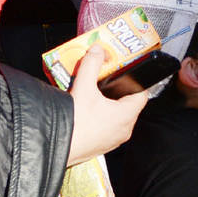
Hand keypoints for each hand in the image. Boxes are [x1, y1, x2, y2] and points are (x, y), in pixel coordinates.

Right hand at [63, 44, 148, 165]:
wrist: (55, 147)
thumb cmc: (75, 122)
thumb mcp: (84, 86)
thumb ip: (92, 64)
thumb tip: (98, 49)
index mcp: (126, 116)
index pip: (141, 94)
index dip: (135, 81)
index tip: (125, 72)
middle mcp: (124, 130)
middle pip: (128, 104)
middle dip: (118, 90)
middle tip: (107, 78)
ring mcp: (113, 140)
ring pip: (117, 116)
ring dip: (108, 104)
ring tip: (94, 92)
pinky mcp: (101, 146)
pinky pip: (107, 127)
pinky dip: (100, 116)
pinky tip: (86, 109)